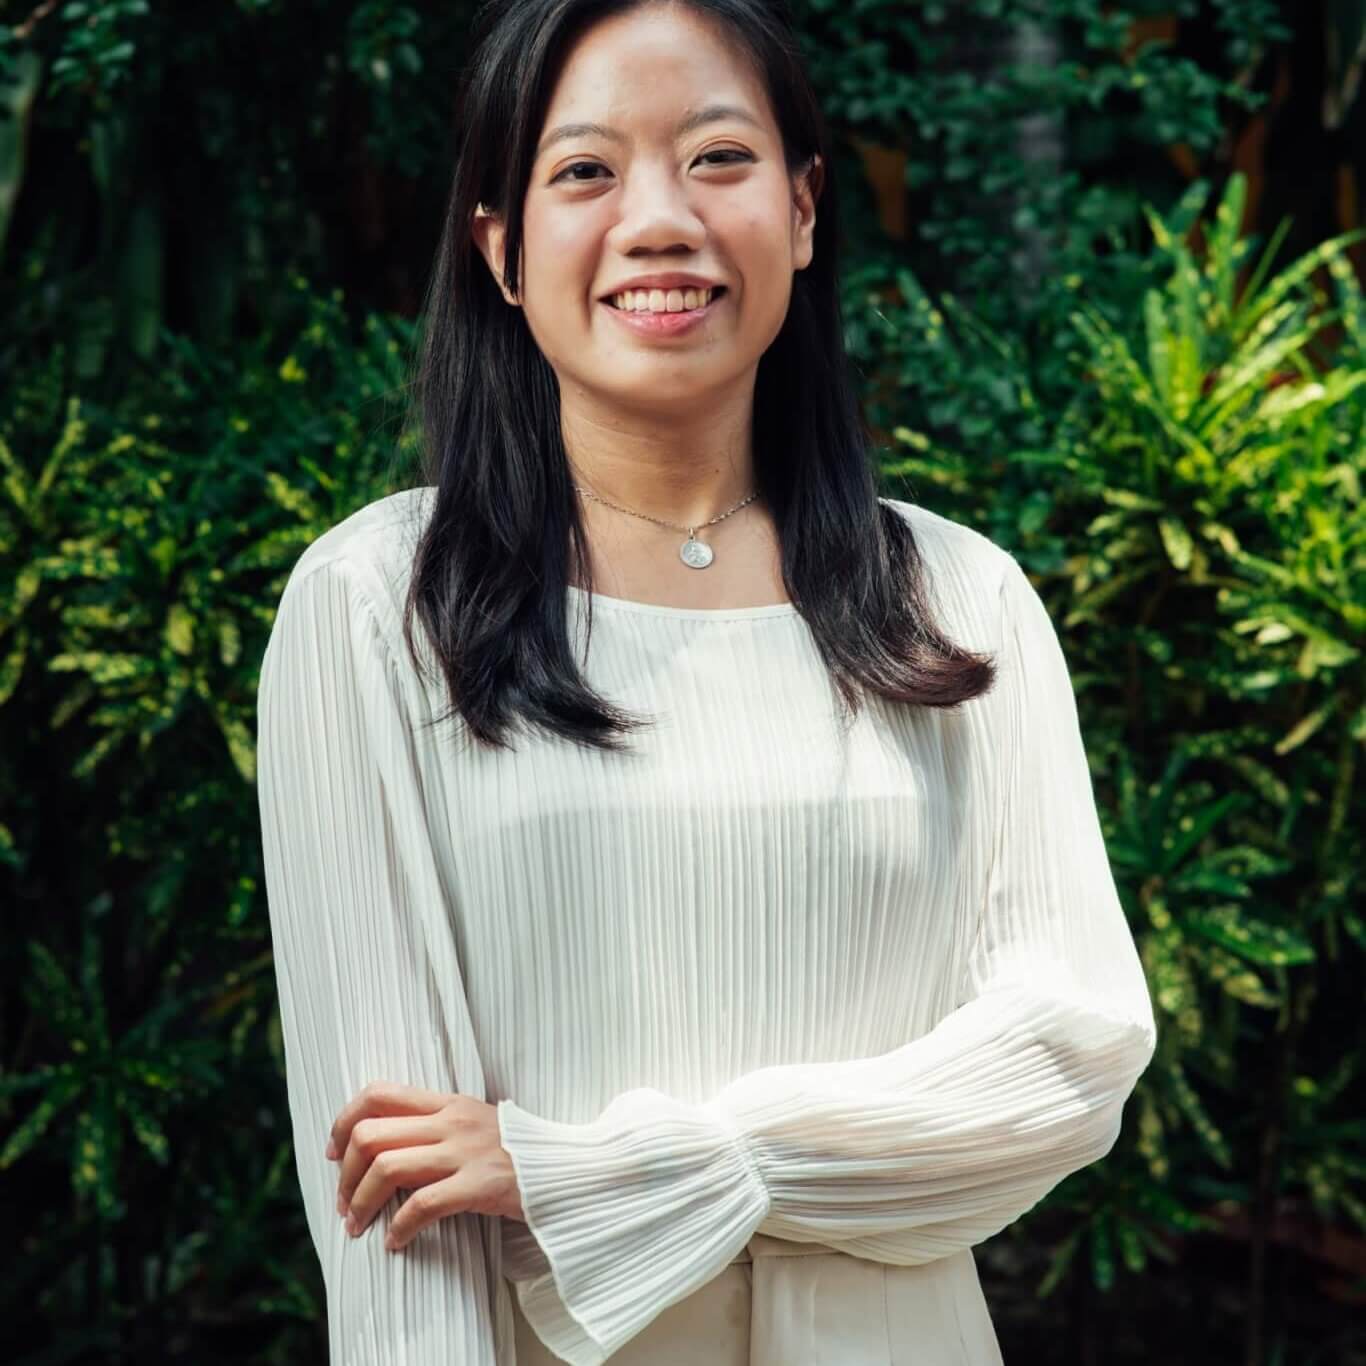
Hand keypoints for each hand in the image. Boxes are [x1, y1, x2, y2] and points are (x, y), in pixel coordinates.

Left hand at [326, 1081, 524, 1249]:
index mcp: (447, 1102)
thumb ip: (438, 1127)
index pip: (378, 1093)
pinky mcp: (480, 1185)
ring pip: (387, 1167)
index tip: (335, 1153)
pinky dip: (399, 1229)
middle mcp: (451, 1121)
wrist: (569, 1168)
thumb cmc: (519, 1153)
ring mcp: (465, 1152)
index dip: (344, 1122)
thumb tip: (388, 1146)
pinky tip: (396, 1243)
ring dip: (361, 1203)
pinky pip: (422, 1205)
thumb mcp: (476, 1125)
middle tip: (344, 1202)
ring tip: (359, 1226)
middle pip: (370, 1133)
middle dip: (345, 1173)